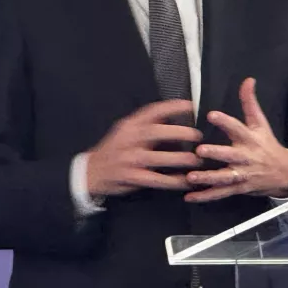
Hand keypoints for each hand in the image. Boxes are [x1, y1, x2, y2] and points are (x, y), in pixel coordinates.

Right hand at [86, 100, 203, 197]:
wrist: (90, 171)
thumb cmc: (113, 150)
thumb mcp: (124, 131)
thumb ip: (144, 125)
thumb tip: (171, 118)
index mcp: (129, 126)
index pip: (151, 111)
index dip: (171, 107)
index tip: (189, 106)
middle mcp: (129, 140)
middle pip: (155, 132)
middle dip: (178, 133)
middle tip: (197, 135)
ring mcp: (129, 159)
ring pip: (158, 158)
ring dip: (179, 159)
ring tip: (196, 160)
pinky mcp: (131, 177)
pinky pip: (156, 180)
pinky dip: (172, 181)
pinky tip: (184, 181)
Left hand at [184, 78, 287, 202]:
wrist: (283, 173)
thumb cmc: (267, 145)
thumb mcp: (261, 123)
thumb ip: (250, 102)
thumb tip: (248, 79)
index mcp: (250, 139)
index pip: (238, 128)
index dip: (225, 121)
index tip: (211, 115)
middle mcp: (246, 157)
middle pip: (230, 155)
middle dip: (216, 153)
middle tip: (200, 150)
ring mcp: (242, 174)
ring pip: (224, 178)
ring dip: (207, 178)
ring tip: (191, 177)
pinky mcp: (238, 188)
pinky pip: (220, 193)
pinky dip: (205, 196)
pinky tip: (189, 197)